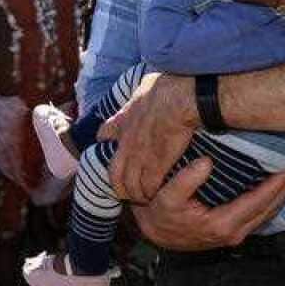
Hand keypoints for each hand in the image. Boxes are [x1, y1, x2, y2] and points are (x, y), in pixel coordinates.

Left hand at [99, 71, 196, 204]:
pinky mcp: (156, 165)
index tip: (111, 148)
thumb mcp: (144, 86)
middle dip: (119, 185)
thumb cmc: (167, 87)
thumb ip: (141, 95)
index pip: (105, 134)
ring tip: (144, 199)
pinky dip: (151, 194)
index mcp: (124, 120)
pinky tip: (157, 196)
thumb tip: (146, 87)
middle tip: (128, 191)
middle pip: (114, 172)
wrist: (179, 99)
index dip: (106, 143)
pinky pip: (148, 187)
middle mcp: (126, 142)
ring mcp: (139, 155)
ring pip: (129, 184)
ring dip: (136, 193)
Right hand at [128, 158, 284, 250]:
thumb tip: (206, 161)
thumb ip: (186, 180)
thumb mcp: (166, 197)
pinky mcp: (233, 231)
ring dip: (282, 193)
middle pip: (271, 208)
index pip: (259, 201)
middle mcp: (234, 232)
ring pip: (269, 213)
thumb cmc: (160, 215)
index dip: (276, 183)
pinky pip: (260, 215)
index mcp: (222, 224)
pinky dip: (271, 199)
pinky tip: (275, 184)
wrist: (156, 234)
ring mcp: (235, 234)